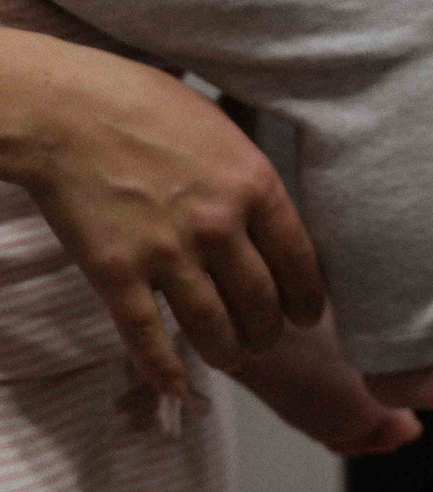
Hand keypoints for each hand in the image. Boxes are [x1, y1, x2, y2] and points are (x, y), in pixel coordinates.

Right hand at [0, 28, 325, 403]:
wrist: (64, 112)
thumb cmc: (145, 105)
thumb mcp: (223, 130)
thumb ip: (248, 178)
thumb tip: (269, 214)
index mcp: (255, 185)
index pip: (300, 260)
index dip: (308, 297)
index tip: (310, 315)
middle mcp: (219, 226)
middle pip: (260, 300)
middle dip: (269, 329)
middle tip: (268, 339)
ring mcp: (167, 253)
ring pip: (213, 325)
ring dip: (228, 350)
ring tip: (233, 357)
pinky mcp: (116, 273)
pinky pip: (147, 335)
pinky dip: (163, 367)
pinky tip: (174, 386)